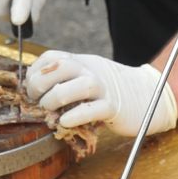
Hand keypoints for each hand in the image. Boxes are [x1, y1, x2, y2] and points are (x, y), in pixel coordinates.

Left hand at [25, 51, 177, 136]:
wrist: (146, 94)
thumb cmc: (109, 90)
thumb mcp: (85, 77)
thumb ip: (64, 79)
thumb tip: (34, 91)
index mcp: (82, 62)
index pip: (52, 57)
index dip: (35, 71)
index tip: (30, 88)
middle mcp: (91, 70)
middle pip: (61, 66)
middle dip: (40, 83)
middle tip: (38, 100)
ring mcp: (104, 88)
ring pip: (79, 85)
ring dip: (56, 98)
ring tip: (50, 110)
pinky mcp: (114, 107)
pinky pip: (94, 109)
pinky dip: (75, 116)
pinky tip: (65, 121)